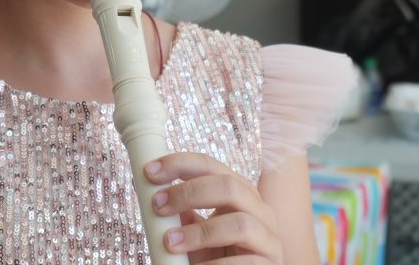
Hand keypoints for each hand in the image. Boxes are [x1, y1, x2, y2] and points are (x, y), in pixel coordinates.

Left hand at [144, 152, 282, 263]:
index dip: (180, 163)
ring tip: (171, 243)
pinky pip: (244, 263)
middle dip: (189, 193)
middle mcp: (259, 210)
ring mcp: (268, 239)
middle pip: (229, 186)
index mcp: (240, 194)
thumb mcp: (197, 231)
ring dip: (200, 233)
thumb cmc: (215, 257)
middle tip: (158, 206)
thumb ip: (183, 213)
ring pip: (240, 224)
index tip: (150, 172)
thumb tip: (155, 192)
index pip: (212, 166)